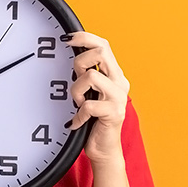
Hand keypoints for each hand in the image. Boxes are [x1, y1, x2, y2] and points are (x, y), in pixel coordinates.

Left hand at [61, 32, 129, 163]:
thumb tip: (70, 54)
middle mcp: (120, 82)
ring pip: (91, 76)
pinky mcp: (114, 113)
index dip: (85, 37)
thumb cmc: (93, 119)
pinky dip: (77, 115)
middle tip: (74, 79)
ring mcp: (118, 97)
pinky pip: (88, 105)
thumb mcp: (89, 92)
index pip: (103, 44)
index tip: (67, 39)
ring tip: (77, 104)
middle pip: (101, 52)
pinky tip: (76, 122)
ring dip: (76, 91)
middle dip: (79, 62)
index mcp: (114, 74)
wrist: (104, 148)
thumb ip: (86, 74)